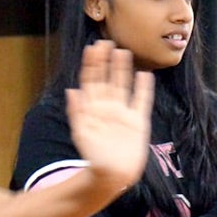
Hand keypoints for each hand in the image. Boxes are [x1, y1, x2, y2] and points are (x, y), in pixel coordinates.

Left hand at [65, 40, 154, 190]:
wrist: (112, 175)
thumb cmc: (93, 156)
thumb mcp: (81, 132)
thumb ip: (77, 111)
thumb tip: (72, 90)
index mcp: (92, 108)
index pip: (91, 80)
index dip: (91, 64)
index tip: (92, 47)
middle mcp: (107, 107)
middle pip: (106, 78)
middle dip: (105, 61)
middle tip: (106, 41)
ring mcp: (123, 113)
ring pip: (123, 85)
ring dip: (123, 69)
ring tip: (123, 52)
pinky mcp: (138, 122)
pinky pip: (142, 101)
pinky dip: (143, 89)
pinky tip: (144, 75)